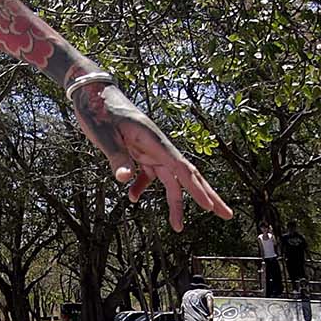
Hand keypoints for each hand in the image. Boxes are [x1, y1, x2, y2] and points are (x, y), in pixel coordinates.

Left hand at [70, 78, 231, 229]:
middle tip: (226, 215)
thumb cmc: (99, 110)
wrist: (93, 93)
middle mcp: (158, 148)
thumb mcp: (105, 136)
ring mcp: (150, 151)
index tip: (209, 207)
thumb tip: (126, 181)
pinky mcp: (139, 152)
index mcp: (155, 142)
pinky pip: (148, 174)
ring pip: (170, 180)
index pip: (182, 170)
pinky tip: (132, 198)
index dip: (197, 189)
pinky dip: (142, 187)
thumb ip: (117, 157)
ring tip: (178, 227)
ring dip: (175, 203)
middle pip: (187, 176)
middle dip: (206, 196)